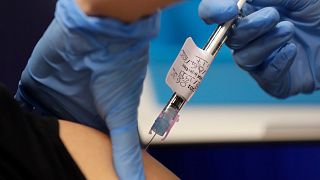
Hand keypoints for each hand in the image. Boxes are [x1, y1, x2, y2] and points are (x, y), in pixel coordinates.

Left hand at [17, 0, 159, 178]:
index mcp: (98, 119)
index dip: (82, 161)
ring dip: (38, 138)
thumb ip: (125, 151)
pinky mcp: (36, 88)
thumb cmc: (119, 71)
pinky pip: (23, 108)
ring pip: (41, 127)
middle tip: (50, 170)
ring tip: (31, 158)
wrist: (100, 36)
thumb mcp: (123, 117)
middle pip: (62, 139)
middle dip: (56, 152)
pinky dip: (21, 121)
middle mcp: (76, 110)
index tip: (77, 175)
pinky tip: (19, 137)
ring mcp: (54, 99)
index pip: (88, 146)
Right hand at [199, 0, 319, 97]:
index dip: (213, 11)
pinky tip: (292, 51)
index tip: (225, 11)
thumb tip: (238, 0)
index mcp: (253, 11)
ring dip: (264, 45)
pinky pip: (264, 77)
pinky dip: (277, 63)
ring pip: (243, 59)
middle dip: (248, 28)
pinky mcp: (277, 80)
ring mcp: (264, 58)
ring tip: (289, 31)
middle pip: (229, 38)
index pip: (218, 12)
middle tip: (273, 16)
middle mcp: (254, 35)